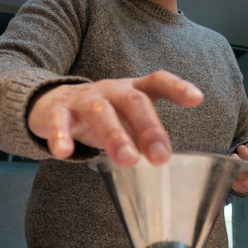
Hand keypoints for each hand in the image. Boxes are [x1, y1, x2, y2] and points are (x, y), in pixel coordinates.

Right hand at [27, 71, 203, 166]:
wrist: (51, 103)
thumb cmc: (101, 116)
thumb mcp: (126, 120)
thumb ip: (146, 137)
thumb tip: (169, 166)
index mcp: (132, 90)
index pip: (157, 82)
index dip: (177, 87)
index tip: (197, 99)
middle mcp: (111, 90)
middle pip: (133, 100)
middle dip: (149, 127)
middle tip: (160, 157)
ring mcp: (84, 98)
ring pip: (100, 111)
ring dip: (115, 135)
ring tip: (127, 160)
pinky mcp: (58, 110)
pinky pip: (61, 121)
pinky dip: (62, 136)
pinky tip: (64, 152)